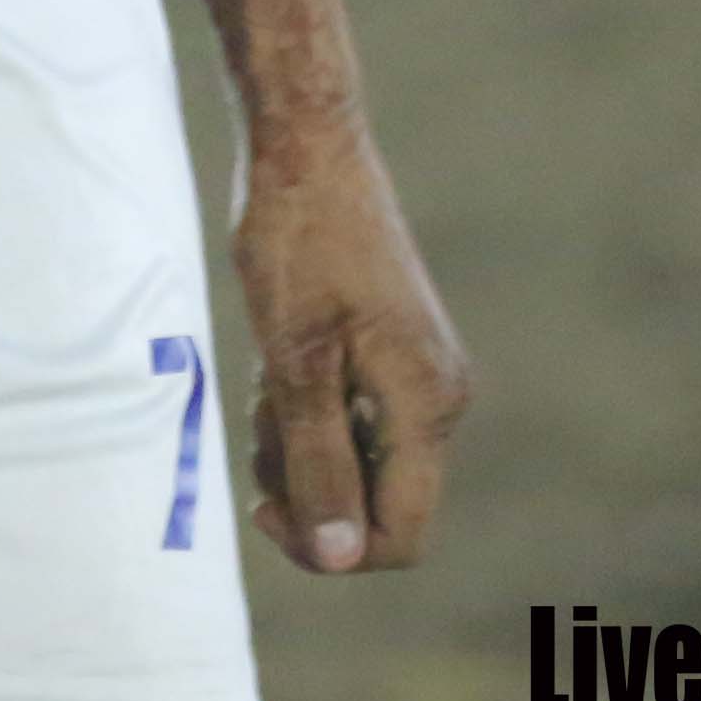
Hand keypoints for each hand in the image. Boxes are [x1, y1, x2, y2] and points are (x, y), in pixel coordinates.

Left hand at [228, 118, 466, 574]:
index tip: (262, 504)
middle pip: (374, 502)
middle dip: (306, 480)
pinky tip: (281, 356)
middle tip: (260, 415)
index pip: (399, 536)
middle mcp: (439, 398)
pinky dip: (307, 407)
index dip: (330, 546)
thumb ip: (319, 461)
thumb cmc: (297, 242)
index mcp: (427, 406)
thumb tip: (339, 555)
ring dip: (298, 441)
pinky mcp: (394, 352)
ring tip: (268, 373)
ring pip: (355, 460)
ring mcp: (420, 373)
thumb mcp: (294, 361)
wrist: (307, 144)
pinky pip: (351, 418)